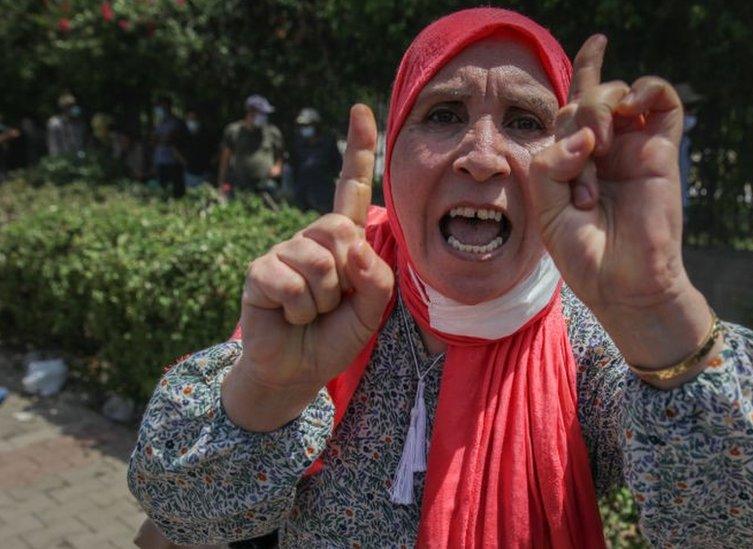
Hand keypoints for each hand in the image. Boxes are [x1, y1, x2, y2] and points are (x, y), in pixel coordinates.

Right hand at [223, 105, 393, 429]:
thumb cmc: (335, 335)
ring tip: (311, 312)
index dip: (357, 151)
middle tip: (333, 303)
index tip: (360, 110)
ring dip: (323, 300)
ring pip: (318, 262)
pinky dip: (299, 309)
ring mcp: (283, 251)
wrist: (298, 369)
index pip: (350, 188)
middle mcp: (312, 238)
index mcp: (343, 240)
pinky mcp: (259, 271)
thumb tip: (354, 247)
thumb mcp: (372, 311)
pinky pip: (289, 282)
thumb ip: (377, 278)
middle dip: (346, 277)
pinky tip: (290, 316)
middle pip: (340, 230)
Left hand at [527, 36, 711, 372]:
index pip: (576, 106)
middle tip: (581, 160)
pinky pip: (663, 101)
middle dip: (576, 115)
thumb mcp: (546, 208)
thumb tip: (586, 135)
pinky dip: (646, 89)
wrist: (622, 283)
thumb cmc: (584, 253)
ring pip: (619, 93)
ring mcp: (634, 147)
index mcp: (574, 160)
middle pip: (586, 98)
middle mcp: (605, 149)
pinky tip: (629, 108)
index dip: (586, 70)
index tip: (599, 42)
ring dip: (601, 106)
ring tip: (599, 147)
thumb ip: (550, 163)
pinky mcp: (662, 150)